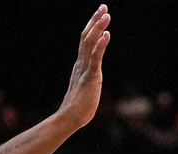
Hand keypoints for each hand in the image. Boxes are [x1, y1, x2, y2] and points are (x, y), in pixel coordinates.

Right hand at [58, 6, 109, 130]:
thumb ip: (88, 81)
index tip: (99, 15)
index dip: (92, 27)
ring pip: (90, 43)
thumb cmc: (79, 108)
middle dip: (95, 20)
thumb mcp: (86, 89)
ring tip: (107, 15)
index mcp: (80, 65)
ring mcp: (85, 68)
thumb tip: (90, 82)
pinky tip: (107, 34)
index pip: (86, 41)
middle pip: (87, 36)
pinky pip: (96, 57)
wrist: (71, 117)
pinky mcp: (91, 76)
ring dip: (99, 27)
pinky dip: (101, 44)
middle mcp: (81, 63)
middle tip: (103, 7)